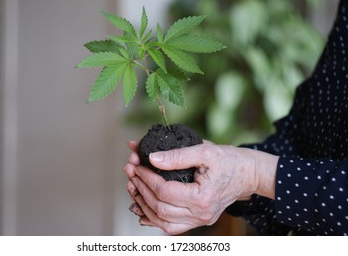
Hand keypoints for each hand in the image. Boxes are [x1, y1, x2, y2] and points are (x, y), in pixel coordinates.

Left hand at [125, 141, 277, 234]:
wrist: (248, 174)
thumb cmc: (229, 161)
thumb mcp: (205, 151)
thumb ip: (178, 155)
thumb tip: (152, 158)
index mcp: (203, 198)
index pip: (165, 192)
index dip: (147, 178)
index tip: (137, 164)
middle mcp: (201, 214)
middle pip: (160, 208)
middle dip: (141, 189)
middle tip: (130, 171)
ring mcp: (199, 220)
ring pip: (162, 222)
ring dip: (144, 204)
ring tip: (133, 186)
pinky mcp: (197, 220)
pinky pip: (171, 226)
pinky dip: (153, 218)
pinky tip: (141, 207)